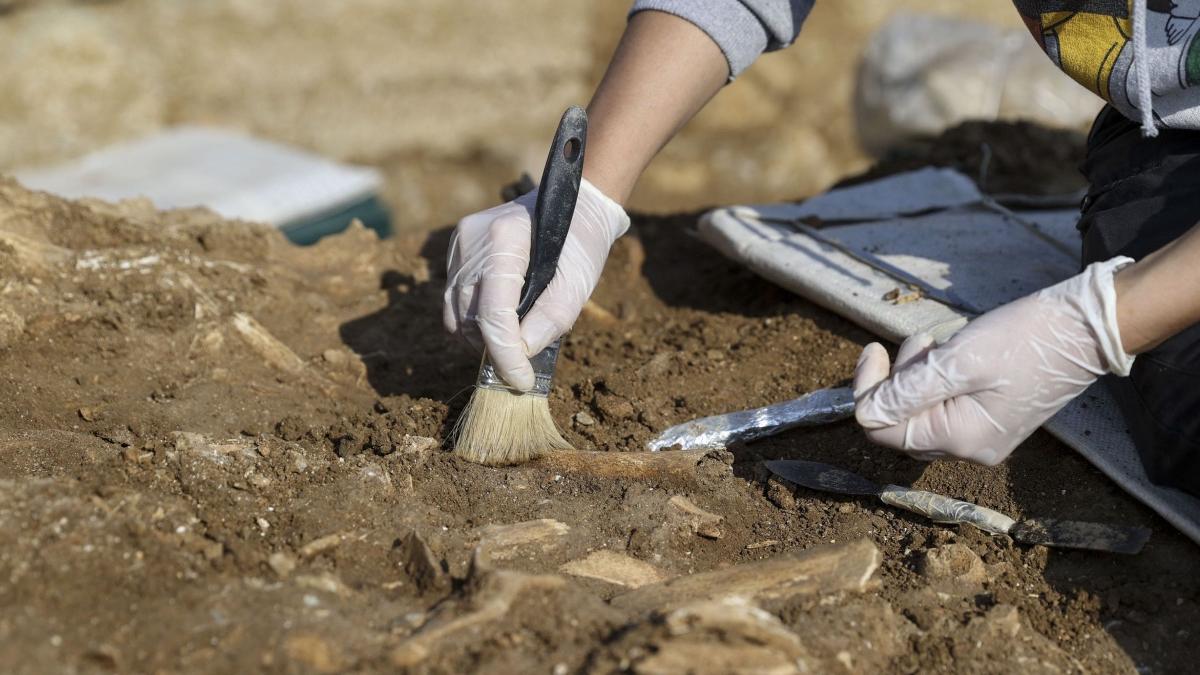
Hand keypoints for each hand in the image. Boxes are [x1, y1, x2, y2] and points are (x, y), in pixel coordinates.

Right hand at [443, 178, 628, 390]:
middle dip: (494, 350)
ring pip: (455, 313)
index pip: (494, 313)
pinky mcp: (456, 250)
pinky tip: (500, 322)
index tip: (522, 382)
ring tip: (512, 343)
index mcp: (505, 238)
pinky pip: (454, 300)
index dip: (506, 356)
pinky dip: (473, 321)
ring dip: (481, 338)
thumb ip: (551, 320)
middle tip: (522, 366)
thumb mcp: (578, 284)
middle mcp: (472, 238)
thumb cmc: (581, 242)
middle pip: (469, 317)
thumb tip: (522, 354)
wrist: (575, 201)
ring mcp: (460, 243)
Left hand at [853, 257, 1134, 464]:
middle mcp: (971, 450)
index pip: (885, 430)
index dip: (868, 392)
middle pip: (902, 424)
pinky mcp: (992, 422)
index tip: (872, 351)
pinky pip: (946, 408)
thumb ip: (907, 391)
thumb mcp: (957, 361)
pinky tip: (956, 354)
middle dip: (898, 382)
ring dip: (918, 377)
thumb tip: (863, 414)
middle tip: (922, 343)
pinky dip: (939, 381)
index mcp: (960, 439)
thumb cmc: (1023, 339)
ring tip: (941, 344)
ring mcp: (984, 438)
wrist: (1085, 329)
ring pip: (922, 414)